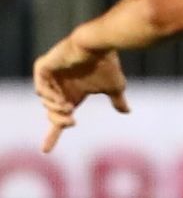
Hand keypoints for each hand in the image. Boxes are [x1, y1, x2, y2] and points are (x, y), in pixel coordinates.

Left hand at [33, 36, 129, 152]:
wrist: (100, 46)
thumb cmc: (107, 65)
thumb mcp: (115, 87)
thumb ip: (118, 100)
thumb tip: (127, 111)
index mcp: (71, 96)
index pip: (58, 120)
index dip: (53, 135)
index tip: (46, 151)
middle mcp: (59, 89)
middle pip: (52, 114)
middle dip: (59, 121)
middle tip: (71, 122)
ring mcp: (50, 78)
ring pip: (45, 101)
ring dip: (56, 108)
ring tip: (68, 106)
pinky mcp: (44, 67)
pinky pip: (40, 87)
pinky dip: (49, 96)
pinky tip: (61, 98)